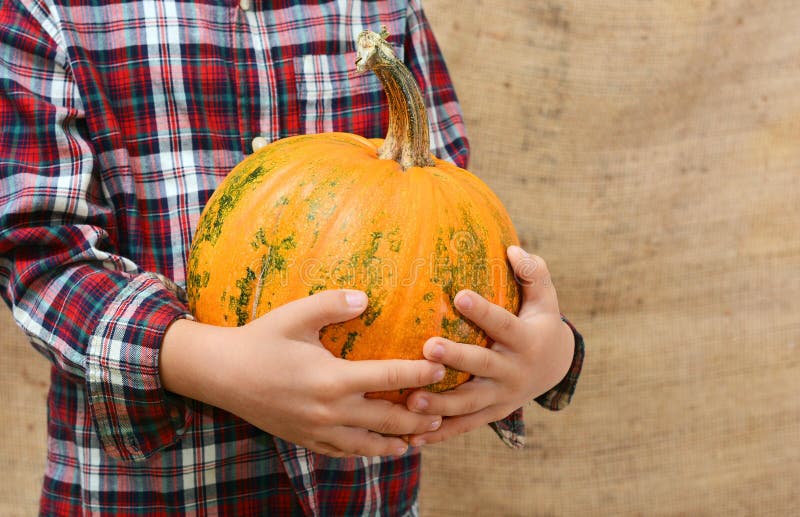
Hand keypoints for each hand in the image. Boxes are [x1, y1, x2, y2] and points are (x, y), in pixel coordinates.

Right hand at [160, 290, 444, 457]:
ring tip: (423, 436)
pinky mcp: (307, 441)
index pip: (388, 377)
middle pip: (387, 418)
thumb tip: (366, 298)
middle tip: (444, 410)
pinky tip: (384, 448)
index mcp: (332, 379)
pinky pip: (346, 453)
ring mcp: (318, 431)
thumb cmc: (261, 340)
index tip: (442, 367)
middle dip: (419, 415)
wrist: (221, 375)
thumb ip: (332, 304)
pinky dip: (369, 452)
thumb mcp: (294, 316)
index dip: (419, 373)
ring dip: (399, 440)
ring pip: (370, 443)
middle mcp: (330, 411)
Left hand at [405, 246, 574, 445]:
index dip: (484, 312)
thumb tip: (512, 249)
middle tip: (427, 347)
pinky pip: (463, 426)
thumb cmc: (539, 323)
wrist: (555, 368)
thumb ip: (533, 273)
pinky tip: (411, 437)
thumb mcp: (546, 298)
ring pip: (470, 404)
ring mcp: (501, 397)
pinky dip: (438, 433)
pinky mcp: (490, 414)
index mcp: (526, 341)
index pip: (503, 324)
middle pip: (483, 366)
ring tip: (412, 399)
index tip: (460, 295)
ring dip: (441, 403)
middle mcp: (514, 371)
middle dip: (456, 358)